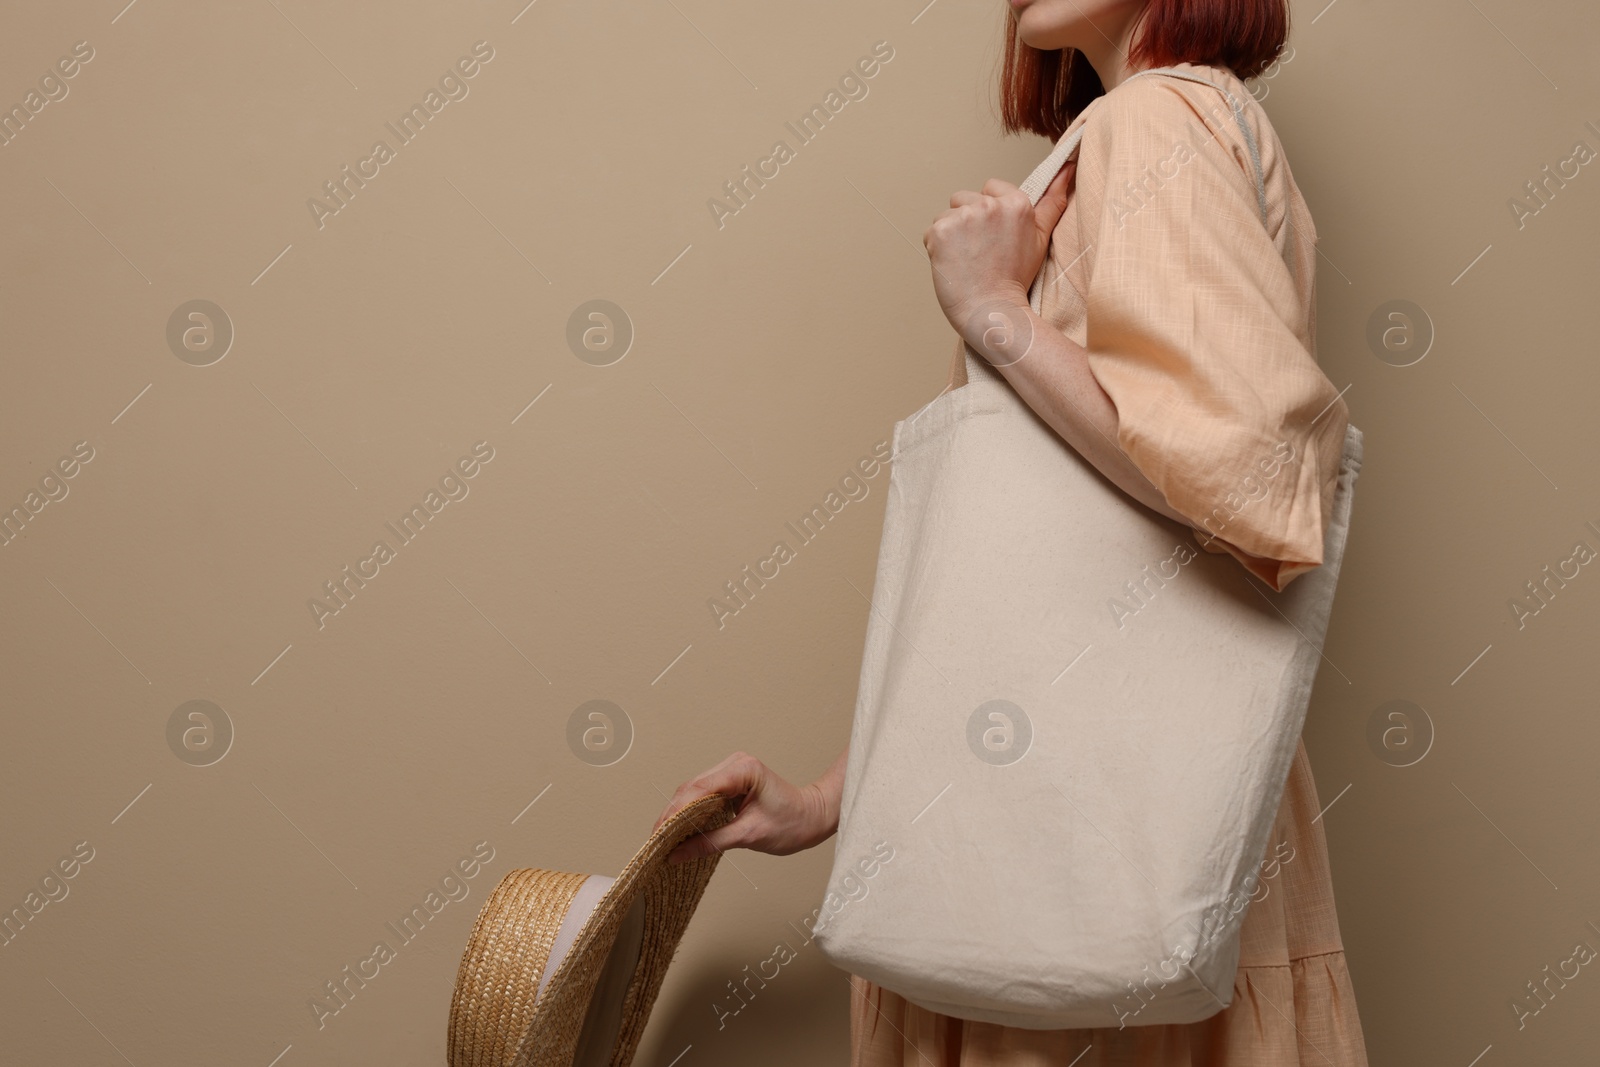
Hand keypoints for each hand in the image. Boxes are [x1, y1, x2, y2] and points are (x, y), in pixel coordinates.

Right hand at [651, 751, 834, 864]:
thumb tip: (677, 854)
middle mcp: (734, 764)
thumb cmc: (793, 823)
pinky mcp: (730, 781)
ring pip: (693, 791)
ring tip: (663, 838)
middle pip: (691, 788)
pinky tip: (679, 829)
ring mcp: (731, 770)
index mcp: (743, 770)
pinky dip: (689, 812)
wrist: (814, 817)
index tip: (659, 835)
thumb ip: (710, 843)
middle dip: (671, 815)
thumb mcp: (749, 836)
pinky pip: (702, 795)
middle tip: (655, 842)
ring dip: (677, 814)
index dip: (675, 813)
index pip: (699, 790)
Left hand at [923, 162, 1073, 351]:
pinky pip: (931, 232)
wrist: (992, 311)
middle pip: (964, 199)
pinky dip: (937, 248)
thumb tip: (1069, 167)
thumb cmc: (1015, 278)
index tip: (994, 237)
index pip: (989, 188)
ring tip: (967, 259)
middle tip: (981, 252)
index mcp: (1016, 202)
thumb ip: (1053, 201)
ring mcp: (963, 217)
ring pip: (946, 215)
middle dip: (968, 222)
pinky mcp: (940, 232)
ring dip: (952, 234)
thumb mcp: (1040, 237)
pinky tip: (953, 264)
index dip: (988, 213)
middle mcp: (989, 205)